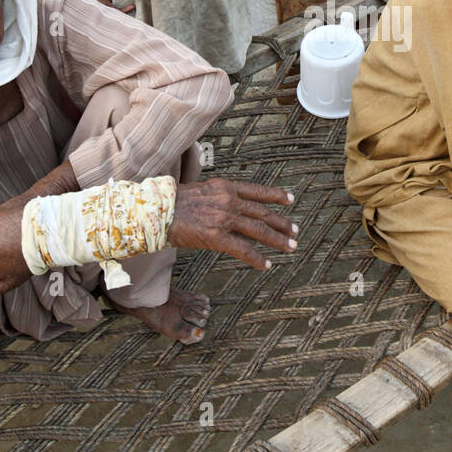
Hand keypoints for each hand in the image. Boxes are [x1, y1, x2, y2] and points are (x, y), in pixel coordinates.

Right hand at [169, 179, 296, 269]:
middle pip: (262, 213)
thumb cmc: (174, 203)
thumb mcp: (202, 191)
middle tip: (295, 231)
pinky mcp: (216, 237)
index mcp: (225, 187)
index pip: (257, 191)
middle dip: (281, 223)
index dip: (276, 196)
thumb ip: (220, 197)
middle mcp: (228, 200)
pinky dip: (257, 258)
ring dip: (277, 240)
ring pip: (258, 231)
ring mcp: (223, 218)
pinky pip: (242, 249)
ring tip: (290, 247)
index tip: (290, 200)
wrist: (156, 211)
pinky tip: (266, 265)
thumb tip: (233, 206)